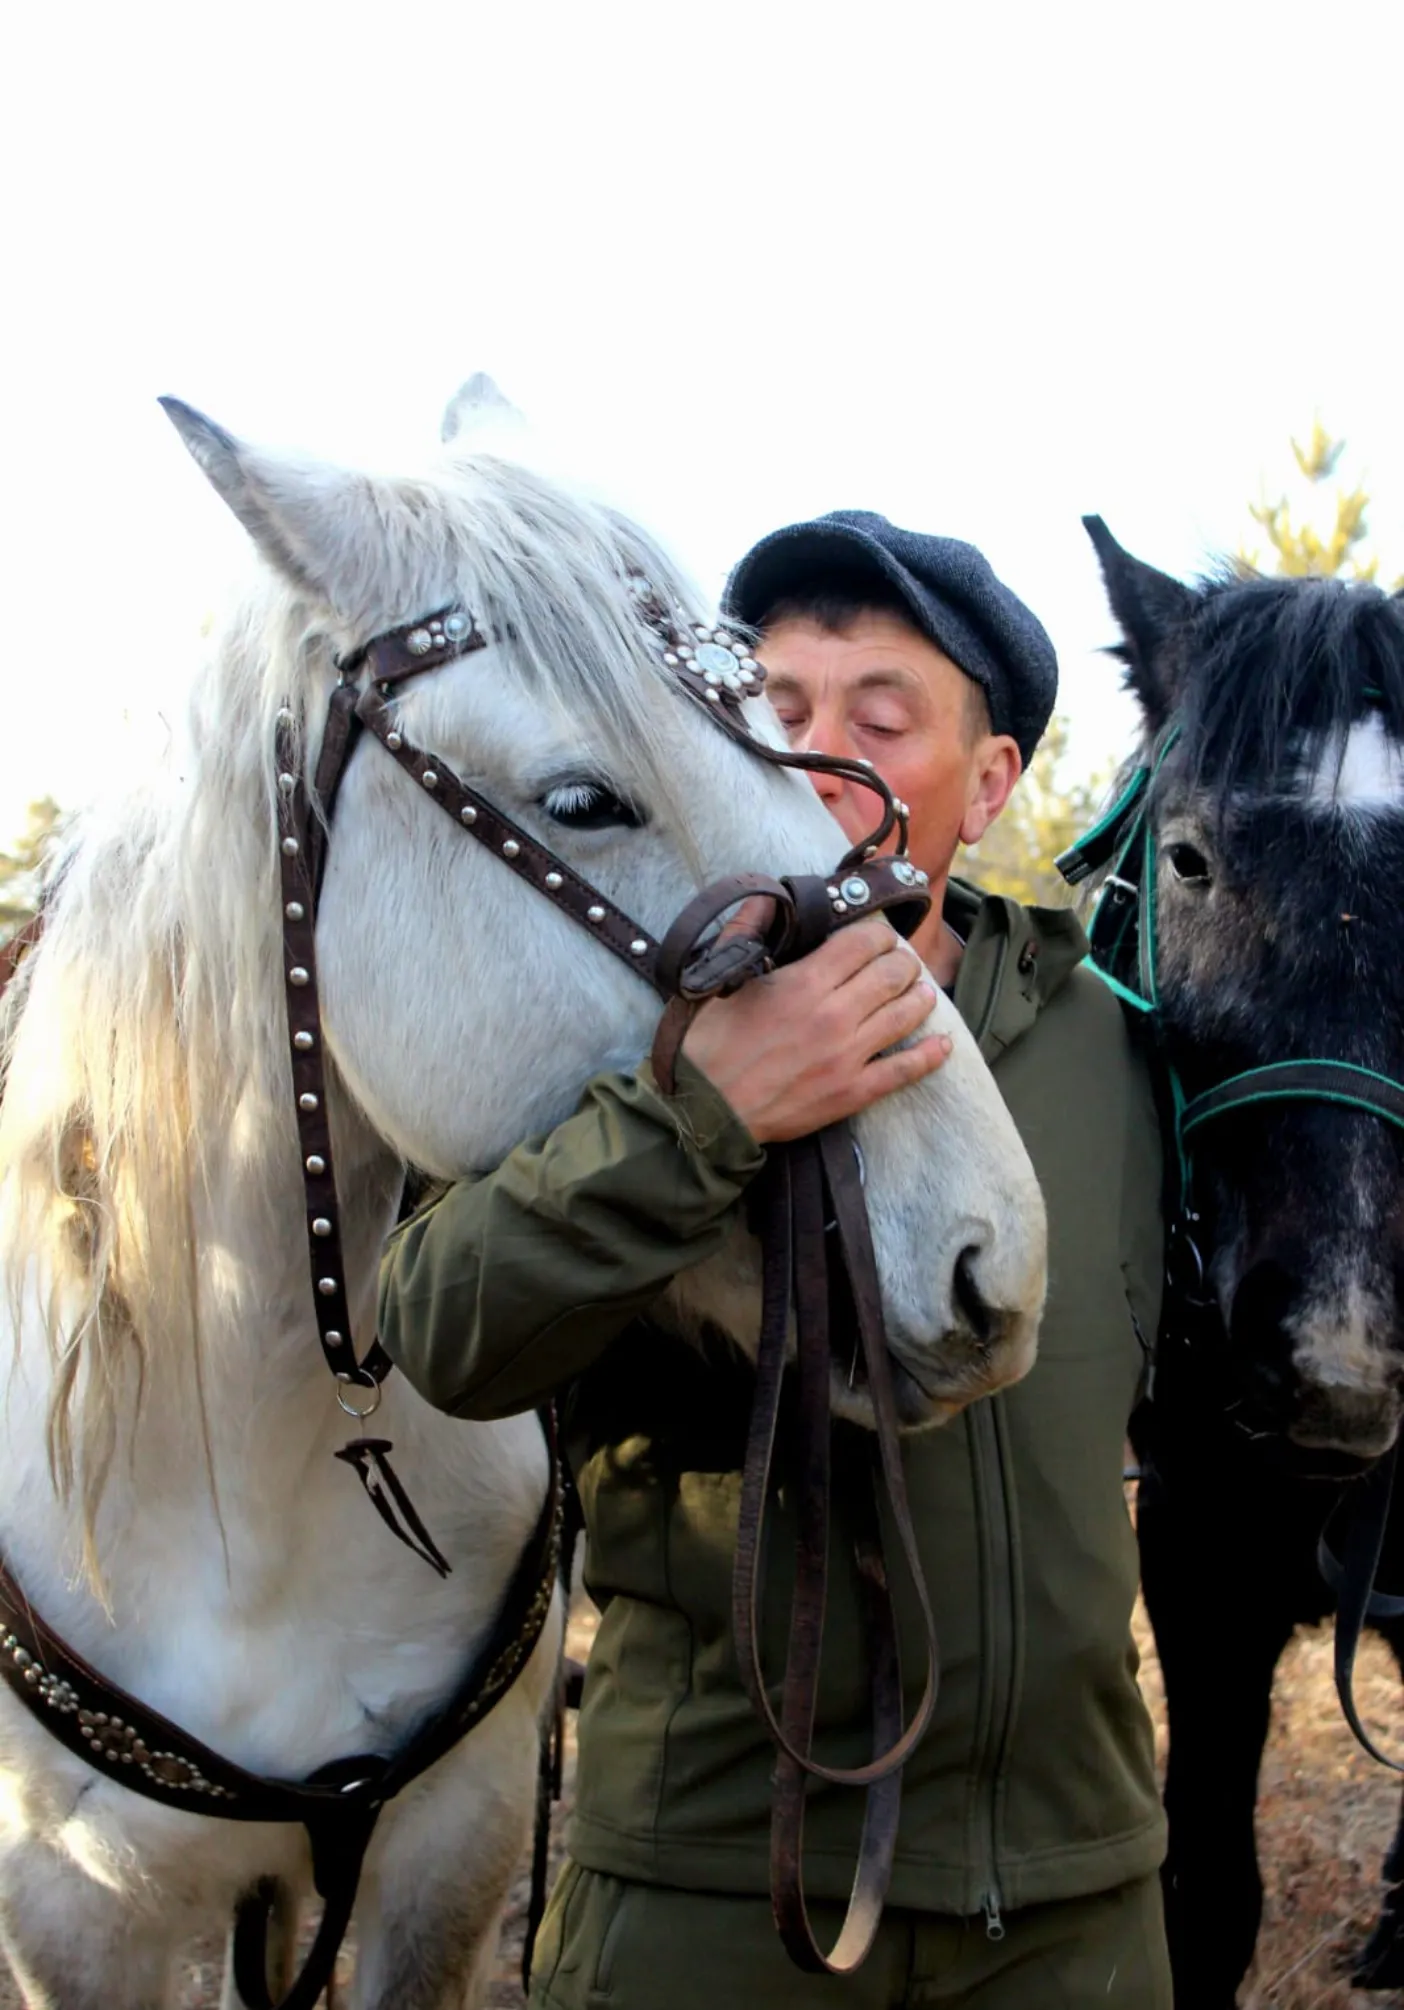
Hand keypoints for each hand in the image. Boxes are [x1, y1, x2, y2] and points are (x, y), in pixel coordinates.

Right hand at [680, 916, 949, 1142]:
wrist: (705, 1111)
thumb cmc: (708, 1045)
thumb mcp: (720, 979)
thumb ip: (746, 931)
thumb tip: (764, 899)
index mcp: (804, 982)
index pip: (863, 943)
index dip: (878, 935)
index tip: (879, 937)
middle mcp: (834, 1014)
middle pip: (892, 975)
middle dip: (903, 963)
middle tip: (901, 963)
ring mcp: (848, 1056)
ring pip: (905, 1015)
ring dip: (920, 998)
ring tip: (921, 992)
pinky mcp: (852, 1092)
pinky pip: (904, 1070)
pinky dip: (930, 1055)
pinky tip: (943, 1045)